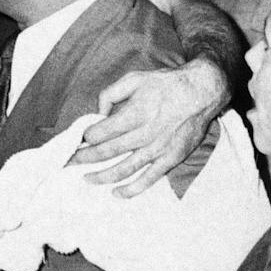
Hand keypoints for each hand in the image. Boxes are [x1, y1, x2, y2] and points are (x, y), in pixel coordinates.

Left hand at [71, 59, 222, 196]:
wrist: (202, 92)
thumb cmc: (165, 84)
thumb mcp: (134, 78)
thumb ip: (111, 93)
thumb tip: (98, 111)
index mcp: (135, 113)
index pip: (102, 132)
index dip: (85, 138)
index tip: (74, 141)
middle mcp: (145, 134)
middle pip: (108, 151)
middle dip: (85, 158)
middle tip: (68, 162)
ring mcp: (158, 149)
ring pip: (125, 169)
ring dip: (103, 176)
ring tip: (86, 179)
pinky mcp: (171, 159)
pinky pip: (149, 178)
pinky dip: (132, 189)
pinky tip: (116, 193)